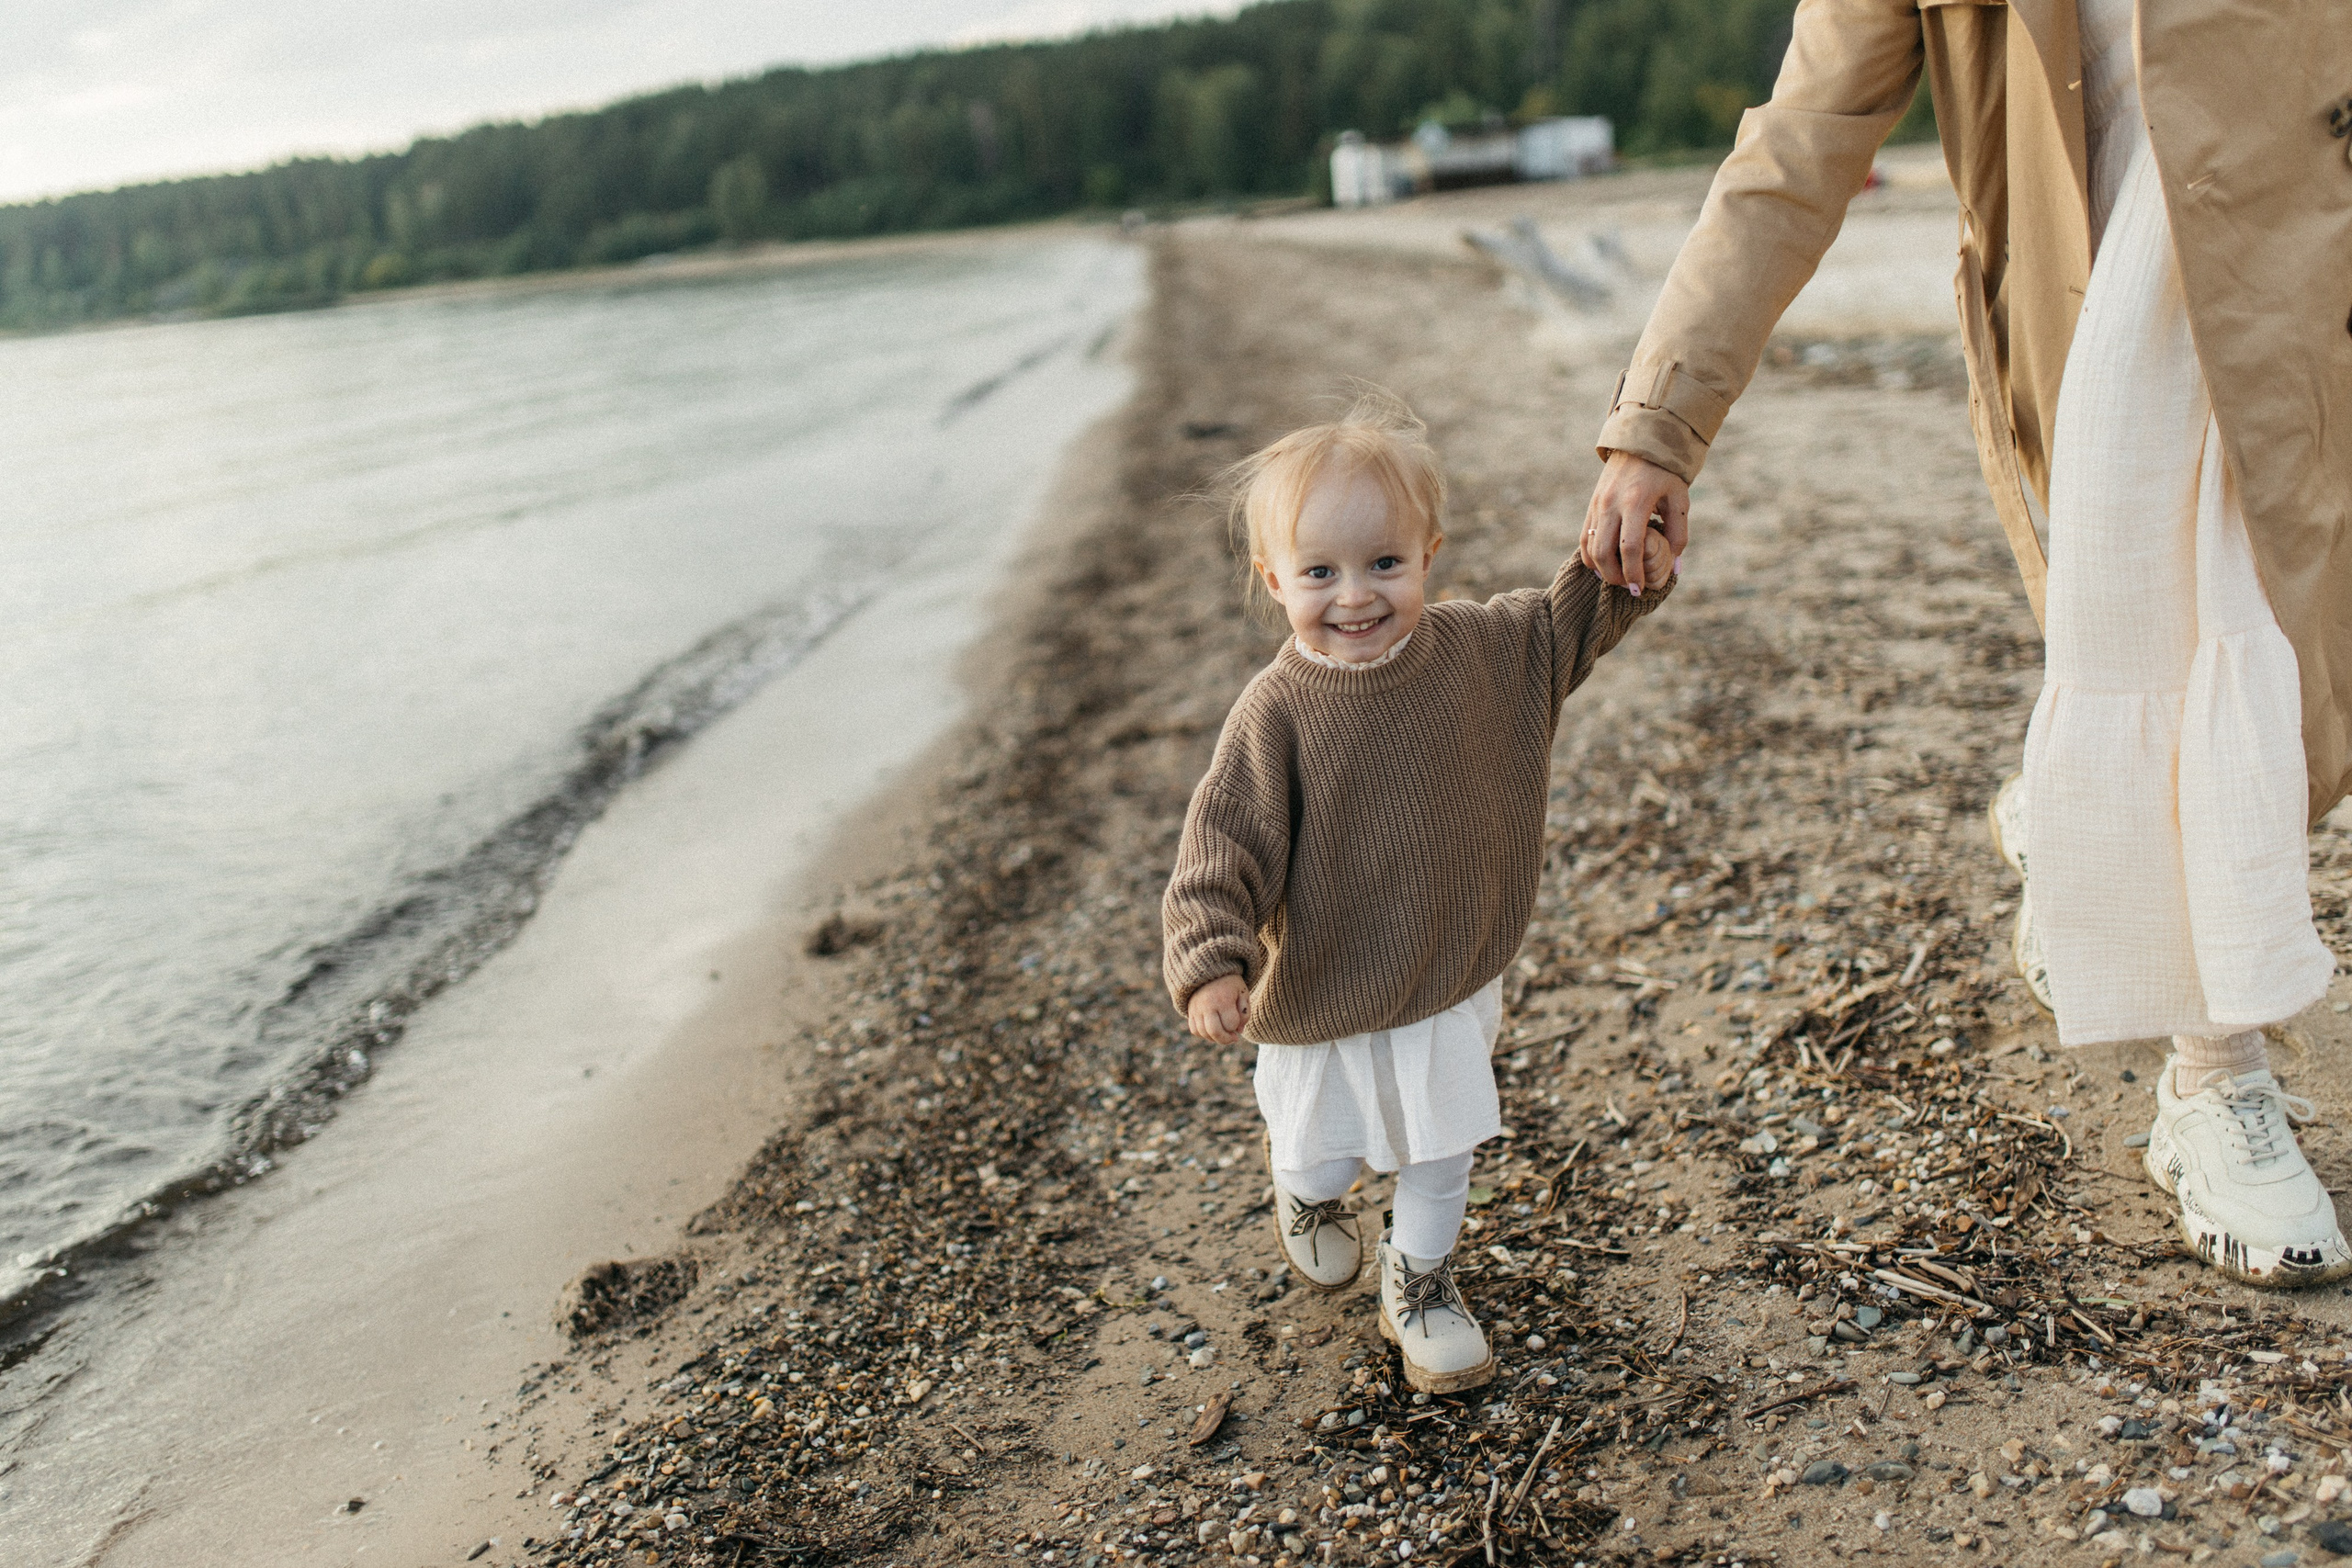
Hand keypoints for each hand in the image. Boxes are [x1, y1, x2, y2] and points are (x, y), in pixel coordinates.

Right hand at [1186, 975, 1249, 1044]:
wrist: (1209, 970)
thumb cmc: (1229, 983)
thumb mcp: (1242, 992)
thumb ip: (1245, 1012)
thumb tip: (1239, 1030)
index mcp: (1223, 999)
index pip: (1230, 1024)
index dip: (1237, 1027)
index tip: (1239, 1023)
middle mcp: (1208, 1005)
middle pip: (1215, 1032)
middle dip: (1226, 1040)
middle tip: (1233, 1038)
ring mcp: (1197, 1009)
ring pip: (1204, 1033)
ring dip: (1216, 1038)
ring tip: (1223, 1033)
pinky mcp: (1190, 1011)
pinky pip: (1194, 1030)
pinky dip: (1204, 1034)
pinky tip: (1212, 1029)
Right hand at [1582, 451, 1689, 591]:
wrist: (1642, 439)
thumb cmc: (1666, 471)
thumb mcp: (1679, 499)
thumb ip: (1678, 533)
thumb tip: (1674, 564)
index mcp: (1636, 502)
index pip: (1630, 548)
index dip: (1634, 573)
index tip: (1640, 589)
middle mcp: (1611, 504)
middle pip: (1604, 553)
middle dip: (1615, 577)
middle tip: (1629, 587)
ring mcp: (1597, 504)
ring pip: (1590, 547)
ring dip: (1602, 569)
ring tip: (1618, 578)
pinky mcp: (1591, 504)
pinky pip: (1585, 536)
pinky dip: (1591, 555)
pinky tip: (1602, 565)